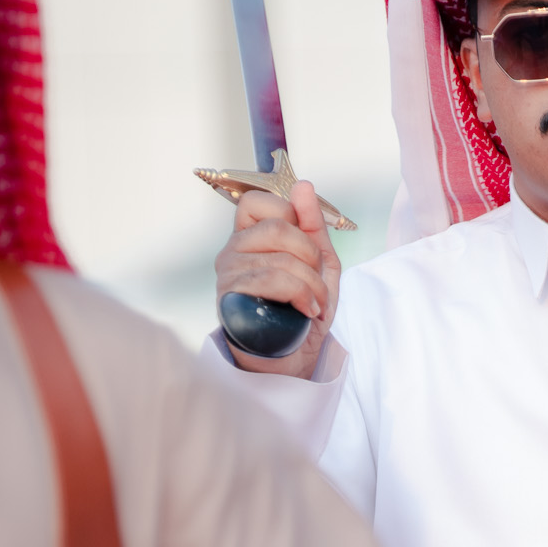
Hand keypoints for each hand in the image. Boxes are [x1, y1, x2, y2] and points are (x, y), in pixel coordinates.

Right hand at [214, 177, 340, 377]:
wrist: (291, 360)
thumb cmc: (301, 312)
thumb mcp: (319, 265)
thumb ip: (312, 226)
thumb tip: (303, 186)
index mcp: (249, 238)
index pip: (256, 202)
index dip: (287, 214)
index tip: (304, 244)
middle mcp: (232, 252)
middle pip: (277, 228)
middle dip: (310, 255)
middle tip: (317, 281)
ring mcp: (228, 276)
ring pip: (280, 259)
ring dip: (311, 284)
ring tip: (315, 304)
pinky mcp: (231, 300)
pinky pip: (270, 281)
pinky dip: (300, 295)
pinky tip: (304, 311)